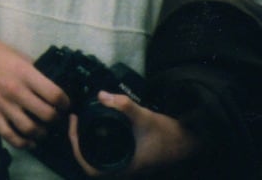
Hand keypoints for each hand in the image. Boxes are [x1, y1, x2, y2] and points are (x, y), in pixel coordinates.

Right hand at [0, 25, 67, 148]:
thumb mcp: (19, 56)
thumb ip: (35, 72)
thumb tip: (52, 87)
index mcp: (25, 73)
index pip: (55, 95)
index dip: (65, 102)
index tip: (65, 103)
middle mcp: (15, 91)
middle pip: (46, 115)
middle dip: (56, 118)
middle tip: (55, 115)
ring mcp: (2, 104)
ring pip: (30, 129)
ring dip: (42, 132)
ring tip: (44, 128)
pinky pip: (9, 135)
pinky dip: (22, 143)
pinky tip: (29, 141)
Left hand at [68, 91, 198, 176]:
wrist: (190, 141)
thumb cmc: (169, 134)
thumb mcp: (145, 118)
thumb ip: (124, 106)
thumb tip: (101, 95)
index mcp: (124, 167)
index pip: (90, 168)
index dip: (77, 150)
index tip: (74, 128)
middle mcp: (124, 169)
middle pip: (90, 161)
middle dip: (79, 142)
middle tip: (75, 120)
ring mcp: (127, 165)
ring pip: (98, 157)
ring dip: (88, 141)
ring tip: (82, 120)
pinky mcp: (131, 158)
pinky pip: (107, 152)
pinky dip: (99, 141)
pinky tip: (97, 125)